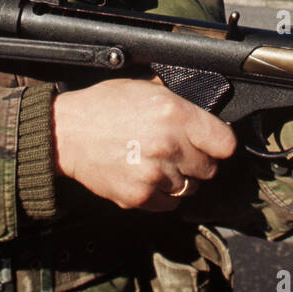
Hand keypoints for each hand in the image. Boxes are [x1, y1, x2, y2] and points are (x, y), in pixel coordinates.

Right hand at [53, 77, 236, 210]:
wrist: (67, 133)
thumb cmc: (103, 107)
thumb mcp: (144, 87)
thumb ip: (178, 100)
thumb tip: (203, 109)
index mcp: (174, 114)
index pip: (225, 143)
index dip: (218, 142)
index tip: (211, 143)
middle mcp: (169, 145)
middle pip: (210, 168)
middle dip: (197, 161)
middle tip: (177, 151)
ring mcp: (155, 174)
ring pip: (190, 188)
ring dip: (180, 178)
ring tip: (158, 163)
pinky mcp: (139, 197)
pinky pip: (169, 204)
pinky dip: (163, 194)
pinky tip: (147, 176)